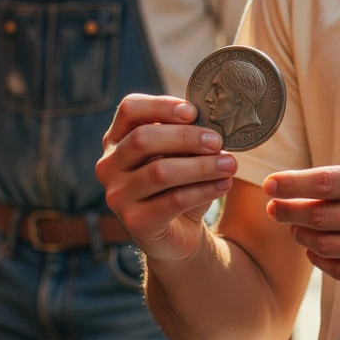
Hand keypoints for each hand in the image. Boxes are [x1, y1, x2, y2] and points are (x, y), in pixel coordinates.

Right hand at [96, 94, 237, 263]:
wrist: (175, 233)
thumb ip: (186, 136)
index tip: (193, 112)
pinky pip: (173, 200)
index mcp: (116, 140)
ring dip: (201, 166)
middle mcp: (109, 166)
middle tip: (217, 141)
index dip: (161, 106)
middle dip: (185, 137)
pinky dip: (203, 190)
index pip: (130, 109)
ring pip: (160, 172)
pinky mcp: (135, 222)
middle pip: (143, 139)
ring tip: (230, 164)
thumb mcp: (180, 156)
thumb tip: (212, 123)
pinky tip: (224, 184)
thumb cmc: (177, 185)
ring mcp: (118, 196)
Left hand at [264, 157, 339, 297]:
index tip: (270, 184)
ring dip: (301, 235)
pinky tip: (315, 249)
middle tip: (273, 208)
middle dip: (286, 211)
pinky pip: (338, 270)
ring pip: (323, 244)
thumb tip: (305, 184)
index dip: (291, 184)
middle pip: (317, 214)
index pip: (325, 180)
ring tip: (295, 228)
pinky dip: (319, 259)